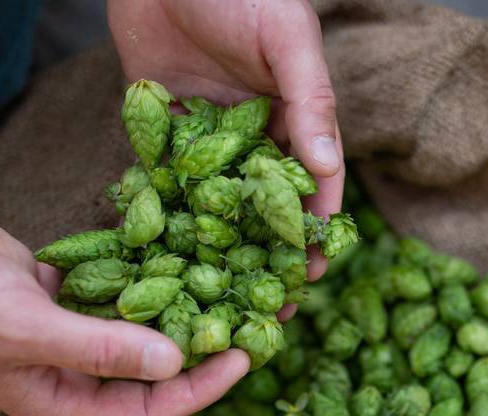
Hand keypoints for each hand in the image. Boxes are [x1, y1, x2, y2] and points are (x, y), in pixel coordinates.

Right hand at [0, 204, 247, 415]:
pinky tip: (185, 250)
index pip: (149, 410)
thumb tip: (175, 362)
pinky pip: (116, 288)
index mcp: (61, 402)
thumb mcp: (28, 329)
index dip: (199, 389)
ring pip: (138, 327)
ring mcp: (66, 332)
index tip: (243, 358)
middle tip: (254, 320)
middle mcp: (70, 373)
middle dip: (201, 348)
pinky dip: (145, 274)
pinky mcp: (60, 291)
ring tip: (232, 283)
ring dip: (179, 308)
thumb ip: (102, 348)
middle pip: (152, 372)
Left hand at [109, 0, 343, 279]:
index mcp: (295, 114)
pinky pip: (164, 177)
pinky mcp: (161, 125)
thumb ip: (310, 102)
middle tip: (266, 305)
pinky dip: (163, 212)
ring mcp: (206, 132)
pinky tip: (160, 257)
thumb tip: (326, 169)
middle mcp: (254, 131)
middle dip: (267, 255)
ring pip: (216, 201)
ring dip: (218, 249)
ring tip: (215, 298)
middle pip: (265, 206)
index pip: (311, 184)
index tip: (313, 273)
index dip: (314, 230)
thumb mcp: (288, 40)